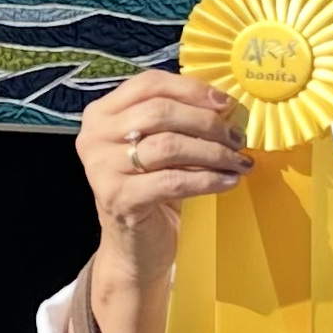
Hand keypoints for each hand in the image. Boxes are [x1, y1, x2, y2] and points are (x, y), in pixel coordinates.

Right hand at [71, 70, 250, 332]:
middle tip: (237, 136)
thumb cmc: (151, 189)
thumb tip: (225, 102)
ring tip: (238, 160)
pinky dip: (208, 179)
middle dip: (206, 122)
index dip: (191, 89)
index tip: (225, 102)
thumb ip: (176, 119)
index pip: (148, 84)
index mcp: (101, 114)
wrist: (134, 248)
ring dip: (212, 152)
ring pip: (169, 146)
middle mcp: (93, 137)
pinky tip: (229, 181)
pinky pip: (173, 181)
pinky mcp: (118, 199)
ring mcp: (102, 169)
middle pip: (160, 112)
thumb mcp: (157, 145)